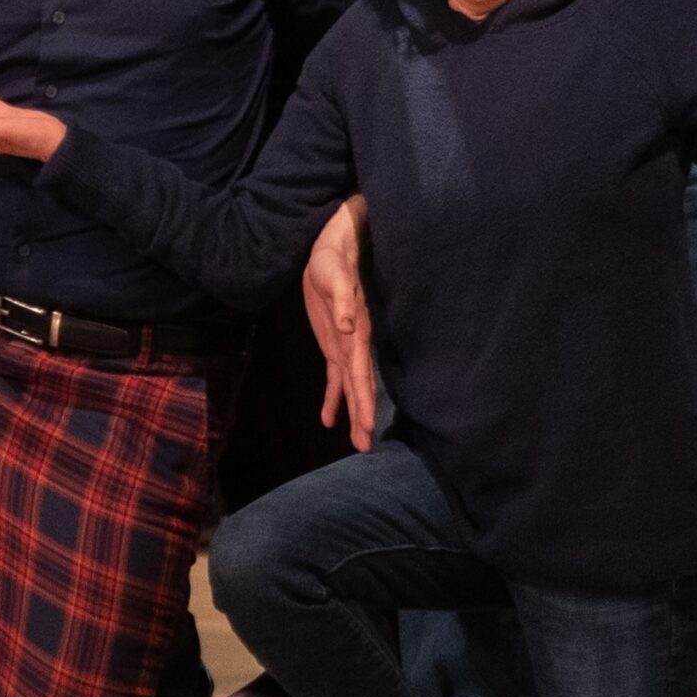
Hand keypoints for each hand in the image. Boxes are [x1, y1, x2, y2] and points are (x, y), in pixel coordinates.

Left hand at [303, 198, 374, 451]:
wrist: (332, 251)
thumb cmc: (333, 261)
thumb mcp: (333, 276)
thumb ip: (342, 302)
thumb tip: (348, 326)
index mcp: (357, 331)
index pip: (361, 372)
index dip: (363, 399)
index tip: (367, 426)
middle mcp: (354, 343)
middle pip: (360, 385)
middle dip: (362, 415)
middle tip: (365, 446)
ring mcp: (344, 345)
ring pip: (349, 385)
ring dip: (351, 411)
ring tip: (357, 441)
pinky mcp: (333, 344)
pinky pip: (334, 376)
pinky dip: (333, 397)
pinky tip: (329, 418)